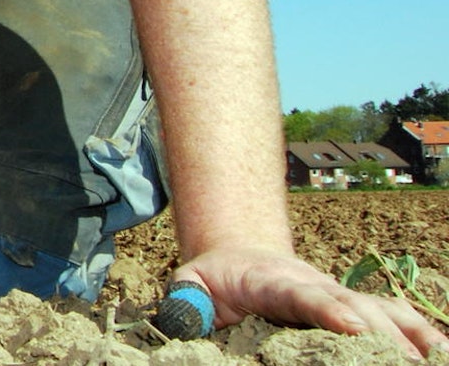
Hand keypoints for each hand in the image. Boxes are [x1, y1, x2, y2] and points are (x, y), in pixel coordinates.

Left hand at [175, 247, 448, 358]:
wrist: (240, 255)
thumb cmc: (215, 278)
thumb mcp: (191, 283)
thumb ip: (188, 300)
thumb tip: (187, 316)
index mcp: (274, 283)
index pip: (305, 296)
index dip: (330, 310)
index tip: (355, 326)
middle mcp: (316, 286)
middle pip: (355, 307)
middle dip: (381, 334)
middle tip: (402, 360)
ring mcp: (341, 296)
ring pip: (382, 312)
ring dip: (409, 336)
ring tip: (430, 360)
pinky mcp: (357, 307)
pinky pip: (395, 317)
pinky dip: (420, 333)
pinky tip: (440, 352)